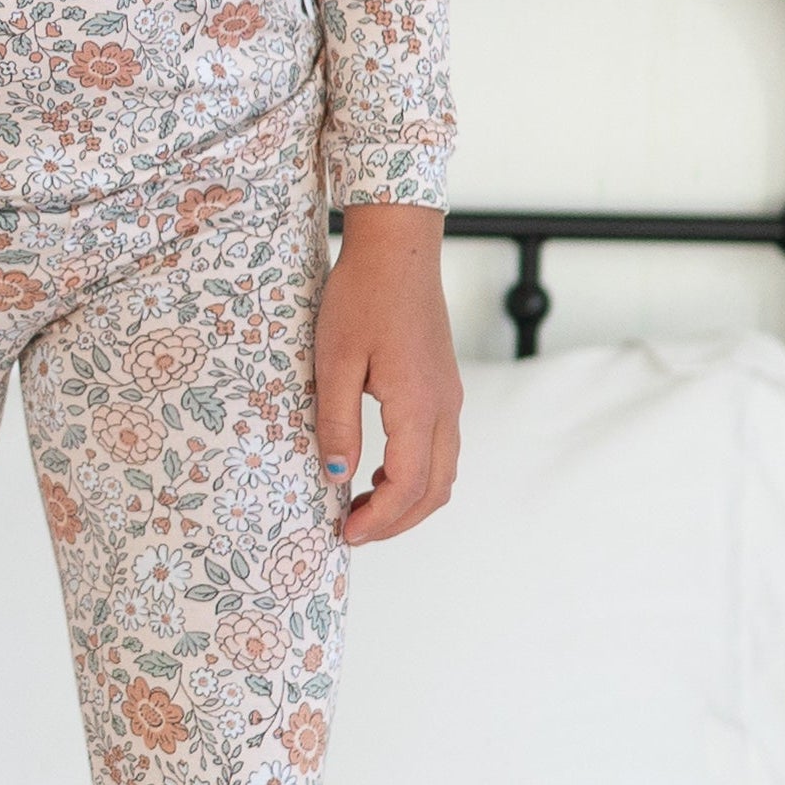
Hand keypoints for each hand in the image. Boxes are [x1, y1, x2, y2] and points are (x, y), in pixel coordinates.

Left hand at [315, 204, 461, 542]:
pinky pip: (439, 448)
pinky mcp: (443, 387)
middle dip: (396, 522)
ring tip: (361, 507)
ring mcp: (449, 398)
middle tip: (352, 532)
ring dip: (407, 501)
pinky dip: (415, 474)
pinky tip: (377, 470)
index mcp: (419, 407)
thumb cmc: (361, 298)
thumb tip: (336, 476)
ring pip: (442, 473)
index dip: (378, 520)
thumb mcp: (334, 360)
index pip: (407, 487)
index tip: (344, 534)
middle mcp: (445, 409)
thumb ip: (337, 422)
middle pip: (434, 491)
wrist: (397, 250)